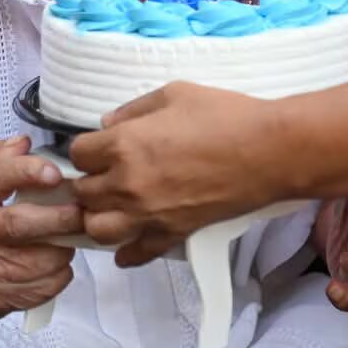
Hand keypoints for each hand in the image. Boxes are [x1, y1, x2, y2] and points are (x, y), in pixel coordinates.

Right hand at [0, 135, 84, 326]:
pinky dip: (58, 275)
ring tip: (68, 239)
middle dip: (59, 217)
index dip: (28, 172)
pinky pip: (42, 287)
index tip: (56, 174)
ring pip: (38, 260)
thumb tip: (23, 143)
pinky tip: (56, 265)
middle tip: (80, 213)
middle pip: (19, 223)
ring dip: (63, 249)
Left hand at [72, 82, 283, 266]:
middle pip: (83, 193)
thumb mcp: (174, 93)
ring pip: (98, 229)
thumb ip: (134, 109)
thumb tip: (108, 123)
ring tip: (111, 204)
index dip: (87, 148)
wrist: (268, 151)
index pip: (78, 154)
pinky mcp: (173, 233)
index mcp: (124, 145)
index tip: (99, 146)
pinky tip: (126, 244)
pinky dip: (127, 252)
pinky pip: (137, 253)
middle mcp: (128, 184)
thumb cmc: (224, 115)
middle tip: (105, 172)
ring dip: (98, 216)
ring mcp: (149, 214)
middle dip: (89, 181)